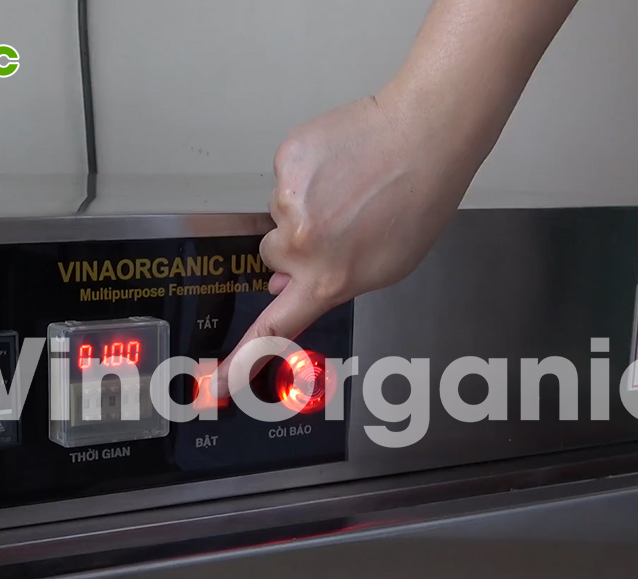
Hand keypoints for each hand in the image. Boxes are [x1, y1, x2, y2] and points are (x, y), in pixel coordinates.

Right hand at [216, 80, 475, 394]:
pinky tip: (340, 162)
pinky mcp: (286, 160)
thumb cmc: (417, 201)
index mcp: (327, 279)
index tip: (213, 384)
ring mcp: (288, 199)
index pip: (272, 329)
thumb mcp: (386, 267)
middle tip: (339, 223)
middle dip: (296, 245)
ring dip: (305, 204)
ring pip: (279, 213)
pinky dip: (307, 171)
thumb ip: (334, 284)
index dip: (240, 361)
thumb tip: (285, 285)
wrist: (424, 135)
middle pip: (272, 255)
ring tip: (349, 186)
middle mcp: (300, 244)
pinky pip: (285, 175)